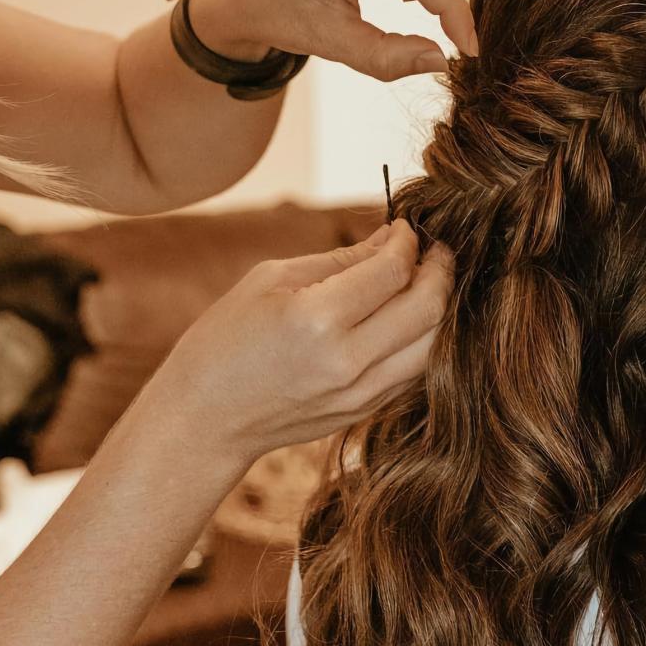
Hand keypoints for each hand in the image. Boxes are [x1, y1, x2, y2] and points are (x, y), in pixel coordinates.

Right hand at [158, 219, 450, 465]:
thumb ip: (340, 259)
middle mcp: (347, 361)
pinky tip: (409, 317)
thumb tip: (391, 238)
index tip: (406, 227)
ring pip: (434, 345)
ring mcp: (360, 394)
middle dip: (440, 269)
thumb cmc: (226, 338)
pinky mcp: (365, 411)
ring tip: (427, 280)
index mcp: (317, 320)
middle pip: (428, 309)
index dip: (409, 241)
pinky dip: (424, 338)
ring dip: (441, 306)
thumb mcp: (271, 279)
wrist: (205, 417)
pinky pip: (416, 370)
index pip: (393, 270)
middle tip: (433, 249)